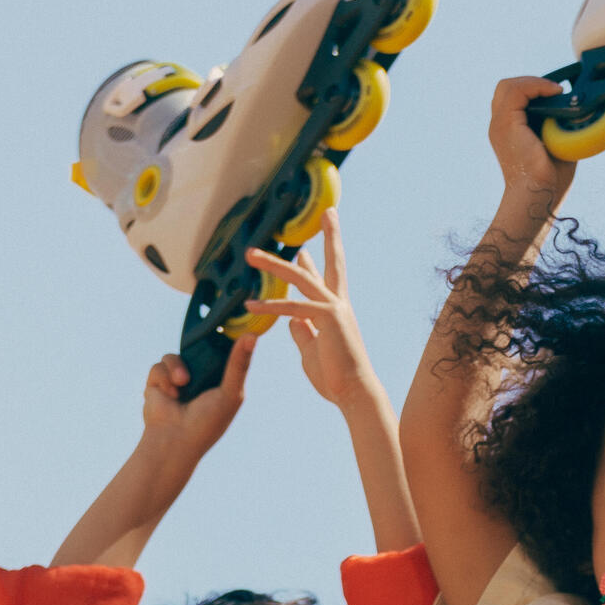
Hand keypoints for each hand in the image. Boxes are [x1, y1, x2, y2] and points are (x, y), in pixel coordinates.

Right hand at [139, 331, 254, 461]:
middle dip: (193, 348)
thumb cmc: (207, 422)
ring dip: (175, 367)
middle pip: (194, 349)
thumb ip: (239, 365)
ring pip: (174, 355)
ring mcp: (178, 379)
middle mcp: (200, 377)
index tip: (223, 324)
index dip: (222, 339)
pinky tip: (170, 395)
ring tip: (181, 384)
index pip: (222, 352)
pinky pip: (159, 365)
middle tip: (199, 342)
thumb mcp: (230, 393)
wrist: (174, 440)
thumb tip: (252, 336)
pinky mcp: (159, 382)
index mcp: (221, 380)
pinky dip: (163, 378)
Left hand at [238, 213, 378, 413]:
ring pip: (301, 279)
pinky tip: (250, 307)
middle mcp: (339, 304)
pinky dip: (270, 307)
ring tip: (251, 254)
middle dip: (330, 235)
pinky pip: (293, 309)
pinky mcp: (328, 319)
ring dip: (274, 264)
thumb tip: (292, 321)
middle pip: (333, 262)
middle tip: (328, 211)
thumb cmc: (335, 377)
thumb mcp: (313, 351)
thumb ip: (303, 333)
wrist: (354, 393)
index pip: (325, 280)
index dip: (315, 262)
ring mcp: (335, 309)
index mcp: (336, 311)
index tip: (304, 250)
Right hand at [490, 76, 576, 210]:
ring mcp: (499, 125)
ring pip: (508, 86)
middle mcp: (498, 126)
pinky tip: (554, 91)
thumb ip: (559, 128)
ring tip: (555, 89)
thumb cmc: (550, 180)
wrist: (539, 195)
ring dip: (534, 82)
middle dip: (530, 83)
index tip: (555, 94)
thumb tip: (576, 113)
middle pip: (505, 88)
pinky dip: (536, 85)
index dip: (532, 89)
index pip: (511, 98)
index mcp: (507, 132)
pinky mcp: (507, 124)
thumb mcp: (556, 146)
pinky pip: (516, 91)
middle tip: (554, 90)